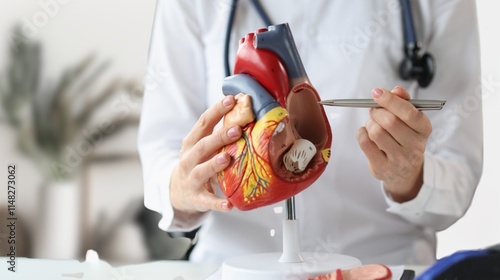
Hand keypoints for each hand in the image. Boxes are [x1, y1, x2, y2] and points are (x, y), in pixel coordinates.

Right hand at [170, 95, 241, 213]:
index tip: (231, 99)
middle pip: (202, 146)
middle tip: (236, 130)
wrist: (177, 191)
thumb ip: (218, 132)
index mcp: (192, 142)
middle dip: (218, 137)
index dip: (216, 110)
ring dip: (214, 164)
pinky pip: (208, 201)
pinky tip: (230, 205)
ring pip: (201, 170)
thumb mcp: (201, 146)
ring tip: (227, 158)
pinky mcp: (197, 198)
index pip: (203, 123)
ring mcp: (191, 179)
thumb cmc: (197, 162)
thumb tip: (242, 109)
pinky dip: (218, 203)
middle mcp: (189, 159)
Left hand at [357, 86, 431, 202]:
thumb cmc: (404, 139)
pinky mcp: (382, 167)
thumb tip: (397, 90)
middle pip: (390, 122)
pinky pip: (365, 143)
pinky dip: (362, 133)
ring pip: (376, 132)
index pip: (409, 113)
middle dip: (377, 112)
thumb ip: (403, 102)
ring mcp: (399, 159)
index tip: (377, 92)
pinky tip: (366, 133)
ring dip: (369, 123)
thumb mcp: (409, 121)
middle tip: (374, 110)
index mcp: (424, 129)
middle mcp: (415, 146)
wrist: (403, 172)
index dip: (391, 100)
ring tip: (372, 124)